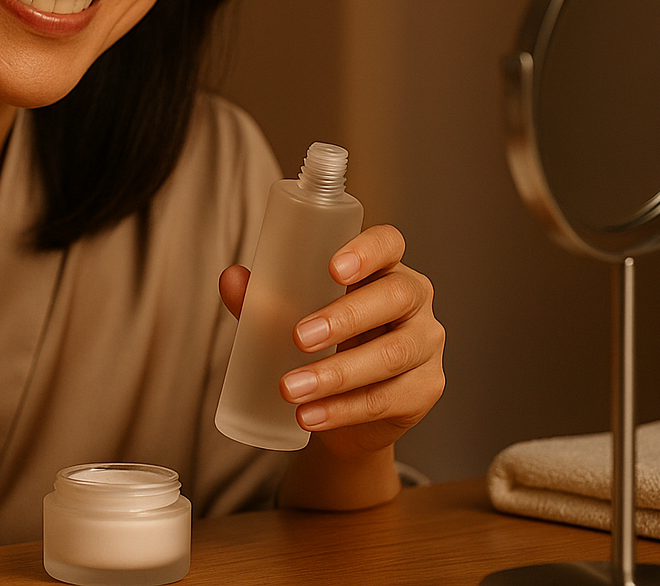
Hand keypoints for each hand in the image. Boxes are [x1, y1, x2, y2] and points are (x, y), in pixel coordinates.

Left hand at [219, 224, 444, 462]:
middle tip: (298, 337)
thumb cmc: (323, 342)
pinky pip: (388, 399)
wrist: (346, 409)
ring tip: (290, 388)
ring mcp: (427, 345)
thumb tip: (232, 279)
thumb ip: (264, 298)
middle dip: (345, 317)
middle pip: (396, 296)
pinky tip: (309, 415)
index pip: (390, 243)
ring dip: (337, 373)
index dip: (367, 250)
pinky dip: (343, 410)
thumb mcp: (292, 316)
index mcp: (384, 268)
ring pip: (392, 355)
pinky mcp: (425, 390)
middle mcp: (415, 300)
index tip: (333, 268)